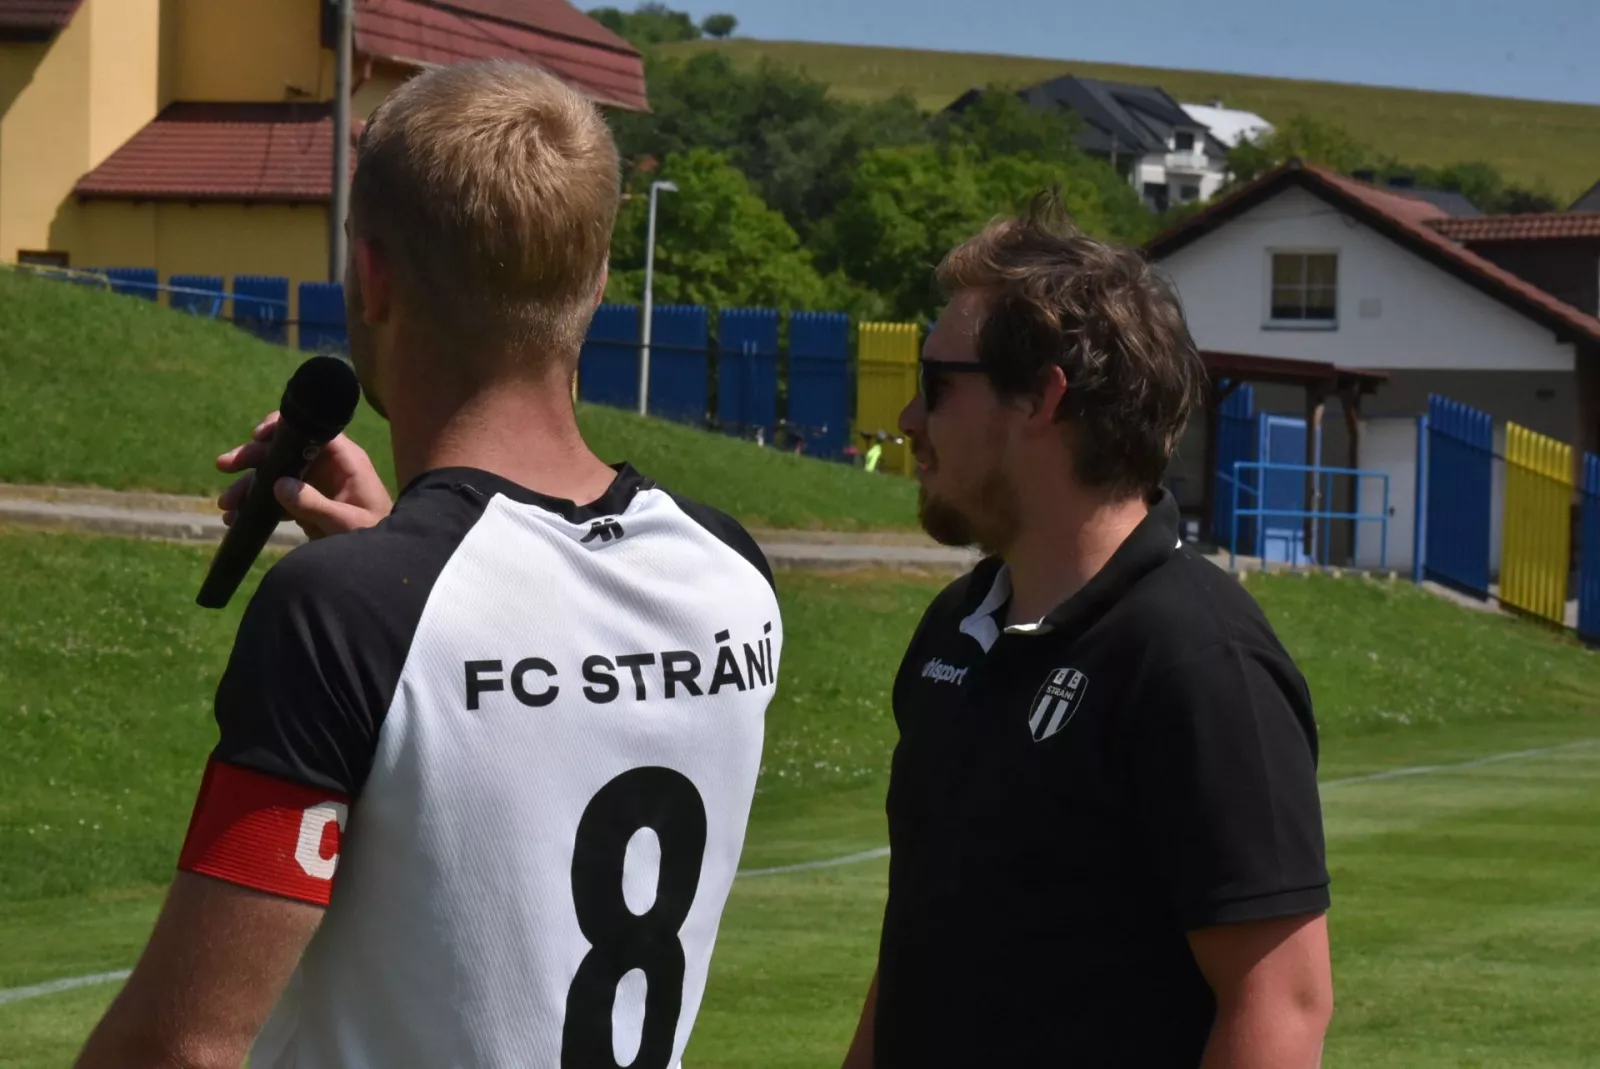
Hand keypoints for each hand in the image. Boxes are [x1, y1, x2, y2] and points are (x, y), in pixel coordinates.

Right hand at [216, 411, 391, 540]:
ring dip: (248, 486)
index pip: (312, 431)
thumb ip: (316, 505)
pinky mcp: (307, 501)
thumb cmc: (376, 534)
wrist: (383, 559)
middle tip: (224, 465)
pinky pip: (276, 496)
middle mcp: (327, 465)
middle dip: (253, 456)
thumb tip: (279, 485)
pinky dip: (256, 505)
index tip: (258, 435)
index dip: (283, 427)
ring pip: (275, 474)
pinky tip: (236, 518)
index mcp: (345, 460)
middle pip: (285, 450)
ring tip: (226, 506)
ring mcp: (315, 482)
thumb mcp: (347, 524)